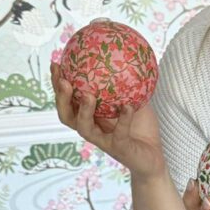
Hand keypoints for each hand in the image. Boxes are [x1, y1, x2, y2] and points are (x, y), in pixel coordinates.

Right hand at [51, 63, 166, 180]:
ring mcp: (104, 140)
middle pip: (67, 115)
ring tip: (87, 95)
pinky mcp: (119, 149)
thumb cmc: (142, 128)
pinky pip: (119, 134)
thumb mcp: (135, 99)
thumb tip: (126, 52)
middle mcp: (92, 128)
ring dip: (83, 111)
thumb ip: (128, 81)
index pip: (68, 100)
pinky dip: (123, 120)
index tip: (56, 64)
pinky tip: (127, 107)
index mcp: (91, 116)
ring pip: (84, 127)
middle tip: (64, 80)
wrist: (153, 157)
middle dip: (61, 98)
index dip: (58, 84)